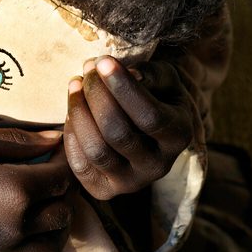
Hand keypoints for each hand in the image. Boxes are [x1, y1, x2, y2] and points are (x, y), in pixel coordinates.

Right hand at [0, 127, 74, 251]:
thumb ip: (19, 142)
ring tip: (41, 211)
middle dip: (60, 194)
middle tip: (46, 178)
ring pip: (52, 250)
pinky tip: (32, 246)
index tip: (56, 153)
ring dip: (54, 230)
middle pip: (61, 214)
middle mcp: (14, 229)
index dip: (63, 162)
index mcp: (14, 191)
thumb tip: (56, 140)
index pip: (61, 179)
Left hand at [63, 56, 202, 200]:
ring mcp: (131, 183)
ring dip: (79, 112)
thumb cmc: (158, 98)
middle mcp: (158, 166)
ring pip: (97, 151)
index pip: (149, 116)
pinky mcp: (105, 190)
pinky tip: (74, 111)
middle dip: (96, 96)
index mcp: (180, 136)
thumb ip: (150, 73)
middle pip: (118, 133)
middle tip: (87, 70)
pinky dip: (71, 134)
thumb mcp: (165, 81)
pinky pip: (80, 164)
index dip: (122, 88)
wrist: (150, 134)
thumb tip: (125, 71)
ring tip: (75, 83)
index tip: (103, 61)